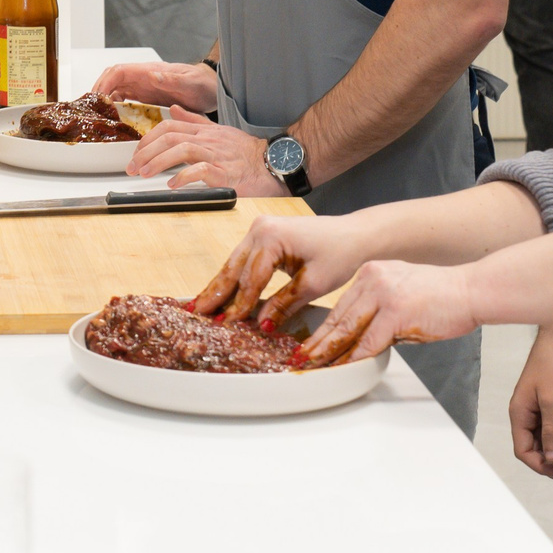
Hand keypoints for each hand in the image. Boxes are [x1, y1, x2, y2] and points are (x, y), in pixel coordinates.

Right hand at [92, 60, 218, 112]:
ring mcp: (143, 88)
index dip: (104, 83)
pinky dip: (115, 108)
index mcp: (149, 72)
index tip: (97, 97)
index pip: (118, 72)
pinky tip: (114, 119)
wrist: (212, 89)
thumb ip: (171, 79)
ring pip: (115, 90)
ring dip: (104, 100)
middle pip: (111, 80)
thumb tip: (151, 75)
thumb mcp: (190, 82)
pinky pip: (125, 101)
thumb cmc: (202, 84)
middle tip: (92, 110)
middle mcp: (143, 79)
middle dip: (98, 92)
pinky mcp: (147, 98)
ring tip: (98, 116)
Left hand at [124, 104, 280, 192]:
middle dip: (146, 152)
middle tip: (132, 168)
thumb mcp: (217, 130)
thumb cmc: (245, 151)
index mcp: (203, 130)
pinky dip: (184, 176)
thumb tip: (173, 110)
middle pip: (169, 137)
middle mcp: (207, 139)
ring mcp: (216, 154)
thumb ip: (194, 120)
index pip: (168, 126)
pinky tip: (172, 184)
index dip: (148, 139)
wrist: (274, 162)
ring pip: (181, 149)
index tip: (136, 154)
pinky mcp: (225, 172)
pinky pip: (201, 170)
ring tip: (145, 174)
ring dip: (158, 162)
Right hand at [191, 211, 373, 327]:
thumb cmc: (340, 253)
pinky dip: (234, 277)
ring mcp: (259, 229)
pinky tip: (220, 291)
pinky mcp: (264, 234)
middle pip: (234, 267)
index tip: (228, 324)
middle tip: (198, 314)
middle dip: (216, 292)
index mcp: (271, 237)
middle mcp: (260, 228)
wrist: (355, 236)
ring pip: (235, 263)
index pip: (250, 278)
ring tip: (201, 305)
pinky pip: (244, 259)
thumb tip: (262, 324)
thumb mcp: (313, 284)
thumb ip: (284, 304)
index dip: (239, 304)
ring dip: (220, 285)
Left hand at [297, 259, 482, 368]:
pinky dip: (354, 357)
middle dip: (317, 342)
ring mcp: (382, 295)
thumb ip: (379, 308)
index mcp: (370, 273)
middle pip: (338, 317)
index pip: (340, 306)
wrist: (470, 290)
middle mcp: (372, 279)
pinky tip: (343, 367)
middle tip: (300, 358)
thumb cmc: (442, 296)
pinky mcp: (395, 312)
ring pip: (347, 329)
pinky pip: (368, 341)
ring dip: (328, 352)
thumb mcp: (401, 291)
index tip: (309, 343)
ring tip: (312, 365)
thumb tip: (362, 336)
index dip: (322, 328)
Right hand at [509, 322, 552, 481]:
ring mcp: (534, 409)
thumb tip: (551, 458)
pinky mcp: (545, 404)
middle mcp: (523, 413)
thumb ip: (552, 431)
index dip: (541, 465)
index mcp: (518, 413)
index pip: (523, 450)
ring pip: (542, 440)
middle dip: (551, 462)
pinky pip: (549, 429)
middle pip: (532, 448)